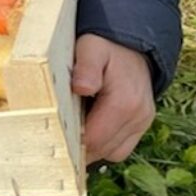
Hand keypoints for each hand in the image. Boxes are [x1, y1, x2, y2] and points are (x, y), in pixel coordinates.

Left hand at [71, 33, 155, 163]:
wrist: (132, 43)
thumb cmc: (106, 46)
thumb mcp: (91, 48)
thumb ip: (86, 68)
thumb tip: (81, 87)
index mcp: (124, 102)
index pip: (94, 138)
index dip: (71, 138)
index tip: (53, 127)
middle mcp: (138, 116)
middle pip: (102, 149)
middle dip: (79, 144)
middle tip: (60, 127)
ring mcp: (142, 122)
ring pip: (112, 152)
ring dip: (92, 145)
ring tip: (76, 124)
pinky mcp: (142, 124)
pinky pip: (121, 147)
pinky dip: (105, 143)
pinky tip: (91, 125)